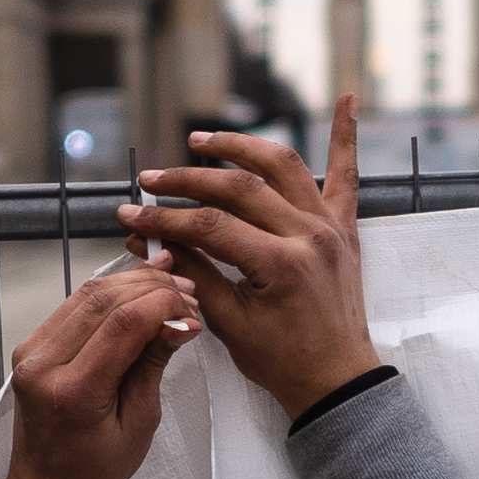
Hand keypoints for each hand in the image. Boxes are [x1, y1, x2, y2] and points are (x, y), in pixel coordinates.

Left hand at [0, 254, 202, 478]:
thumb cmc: (98, 468)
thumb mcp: (140, 421)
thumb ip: (154, 364)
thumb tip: (184, 320)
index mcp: (72, 392)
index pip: (123, 324)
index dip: (163, 305)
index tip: (193, 310)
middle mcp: (43, 365)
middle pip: (104, 300)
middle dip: (153, 287)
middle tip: (189, 292)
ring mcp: (30, 351)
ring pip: (88, 293)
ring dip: (133, 281)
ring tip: (171, 282)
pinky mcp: (30, 344)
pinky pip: (75, 303)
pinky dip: (110, 290)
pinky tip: (139, 283)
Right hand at [118, 94, 382, 418]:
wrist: (338, 379)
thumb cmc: (283, 362)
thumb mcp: (230, 325)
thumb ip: (195, 274)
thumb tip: (153, 241)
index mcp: (282, 266)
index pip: (211, 227)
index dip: (165, 219)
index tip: (130, 214)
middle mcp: (311, 236)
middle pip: (241, 189)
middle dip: (190, 180)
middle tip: (152, 179)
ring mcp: (331, 226)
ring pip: (284, 166)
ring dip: (242, 147)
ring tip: (203, 141)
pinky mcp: (345, 226)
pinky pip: (347, 172)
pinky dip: (346, 135)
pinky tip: (348, 98)